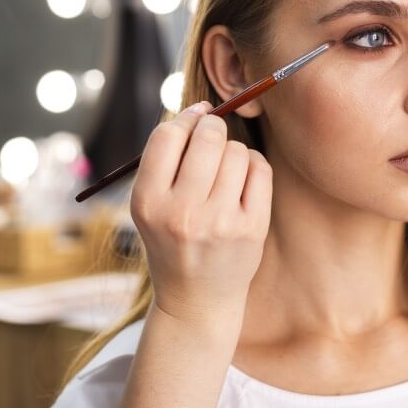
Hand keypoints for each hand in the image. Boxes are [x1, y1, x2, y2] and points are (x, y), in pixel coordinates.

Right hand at [130, 101, 271, 325]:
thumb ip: (166, 159)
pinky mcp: (252, 228)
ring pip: (236, 151)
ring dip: (233, 152)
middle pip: (208, 136)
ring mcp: (219, 222)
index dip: (184, 120)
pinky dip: (253, 166)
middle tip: (212, 141)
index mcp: (147, 202)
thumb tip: (201, 107)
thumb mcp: (151, 205)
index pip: (167, 135)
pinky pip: (260, 169)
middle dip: (212, 129)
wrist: (197, 300)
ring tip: (225, 173)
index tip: (194, 120)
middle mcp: (181, 212)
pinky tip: (243, 182)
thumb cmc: (173, 239)